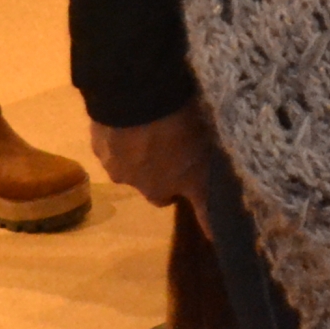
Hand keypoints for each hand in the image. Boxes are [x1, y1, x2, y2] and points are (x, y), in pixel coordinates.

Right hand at [91, 102, 217, 230]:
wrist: (137, 90)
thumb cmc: (187, 105)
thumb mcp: (212, 124)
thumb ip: (218, 144)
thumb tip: (228, 145)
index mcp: (191, 178)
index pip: (206, 212)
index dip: (211, 224)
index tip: (217, 237)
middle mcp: (155, 186)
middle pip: (162, 194)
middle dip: (168, 179)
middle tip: (176, 150)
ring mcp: (124, 173)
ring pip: (135, 175)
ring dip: (142, 160)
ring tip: (149, 128)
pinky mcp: (101, 155)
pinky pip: (113, 155)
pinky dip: (121, 143)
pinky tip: (128, 118)